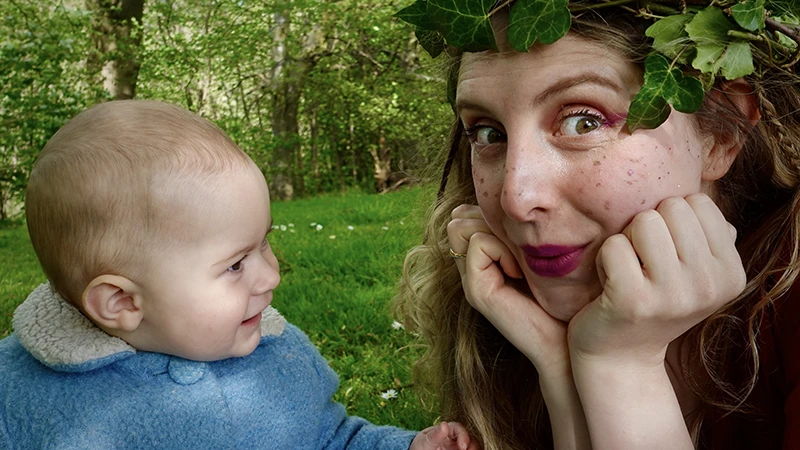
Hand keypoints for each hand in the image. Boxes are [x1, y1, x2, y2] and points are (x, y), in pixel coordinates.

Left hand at [410, 421, 478, 449]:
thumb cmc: (421, 447)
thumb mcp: (424, 441)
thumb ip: (434, 435)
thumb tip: (444, 424)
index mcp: (447, 430)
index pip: (459, 428)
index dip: (464, 435)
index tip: (463, 446)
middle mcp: (456, 439)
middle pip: (470, 438)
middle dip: (473, 445)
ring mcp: (458, 448)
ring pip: (472, 447)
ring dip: (474, 449)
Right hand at [447, 205, 568, 379]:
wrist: (567, 340)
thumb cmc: (564, 295)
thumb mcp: (540, 250)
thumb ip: (523, 228)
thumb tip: (515, 201)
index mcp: (484, 254)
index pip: (467, 210)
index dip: (491, 212)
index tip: (523, 237)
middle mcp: (471, 266)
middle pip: (459, 215)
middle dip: (490, 220)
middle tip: (520, 247)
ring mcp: (470, 278)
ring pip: (460, 224)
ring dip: (494, 233)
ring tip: (519, 261)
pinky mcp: (476, 290)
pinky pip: (478, 243)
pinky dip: (500, 249)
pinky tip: (518, 273)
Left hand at [568, 194, 746, 368]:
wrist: (620, 356)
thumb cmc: (652, 301)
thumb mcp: (691, 271)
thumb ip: (705, 234)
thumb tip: (701, 195)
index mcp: (730, 273)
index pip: (698, 203)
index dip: (670, 220)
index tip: (663, 256)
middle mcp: (709, 285)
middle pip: (671, 207)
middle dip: (647, 227)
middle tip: (642, 264)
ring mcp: (673, 295)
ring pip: (643, 221)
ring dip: (626, 241)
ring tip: (627, 272)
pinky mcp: (632, 300)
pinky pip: (614, 245)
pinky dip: (605, 258)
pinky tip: (609, 284)